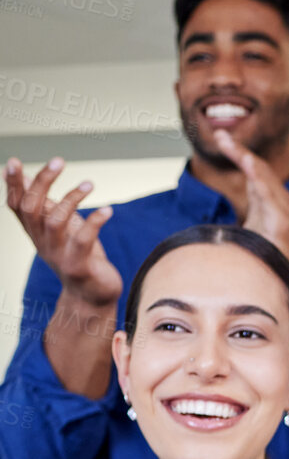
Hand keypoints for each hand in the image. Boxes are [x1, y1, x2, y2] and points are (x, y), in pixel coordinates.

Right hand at [4, 157, 121, 307]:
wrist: (91, 298)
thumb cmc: (78, 257)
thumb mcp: (58, 228)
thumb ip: (43, 205)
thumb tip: (23, 177)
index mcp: (35, 232)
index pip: (16, 205)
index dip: (12, 184)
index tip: (13, 161)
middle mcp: (41, 243)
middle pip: (32, 209)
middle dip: (42, 182)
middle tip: (59, 161)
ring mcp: (58, 256)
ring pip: (54, 222)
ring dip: (71, 198)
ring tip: (90, 183)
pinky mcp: (79, 266)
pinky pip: (83, 241)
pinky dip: (95, 222)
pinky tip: (107, 210)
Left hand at [214, 129, 288, 265]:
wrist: (275, 282)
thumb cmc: (265, 255)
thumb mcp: (250, 225)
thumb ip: (246, 206)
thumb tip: (226, 193)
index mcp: (273, 201)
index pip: (255, 170)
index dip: (238, 153)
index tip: (221, 138)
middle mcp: (282, 204)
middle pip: (260, 170)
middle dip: (241, 152)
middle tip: (221, 136)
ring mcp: (285, 214)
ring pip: (266, 181)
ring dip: (249, 163)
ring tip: (235, 149)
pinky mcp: (283, 227)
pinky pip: (272, 200)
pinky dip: (262, 183)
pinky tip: (251, 170)